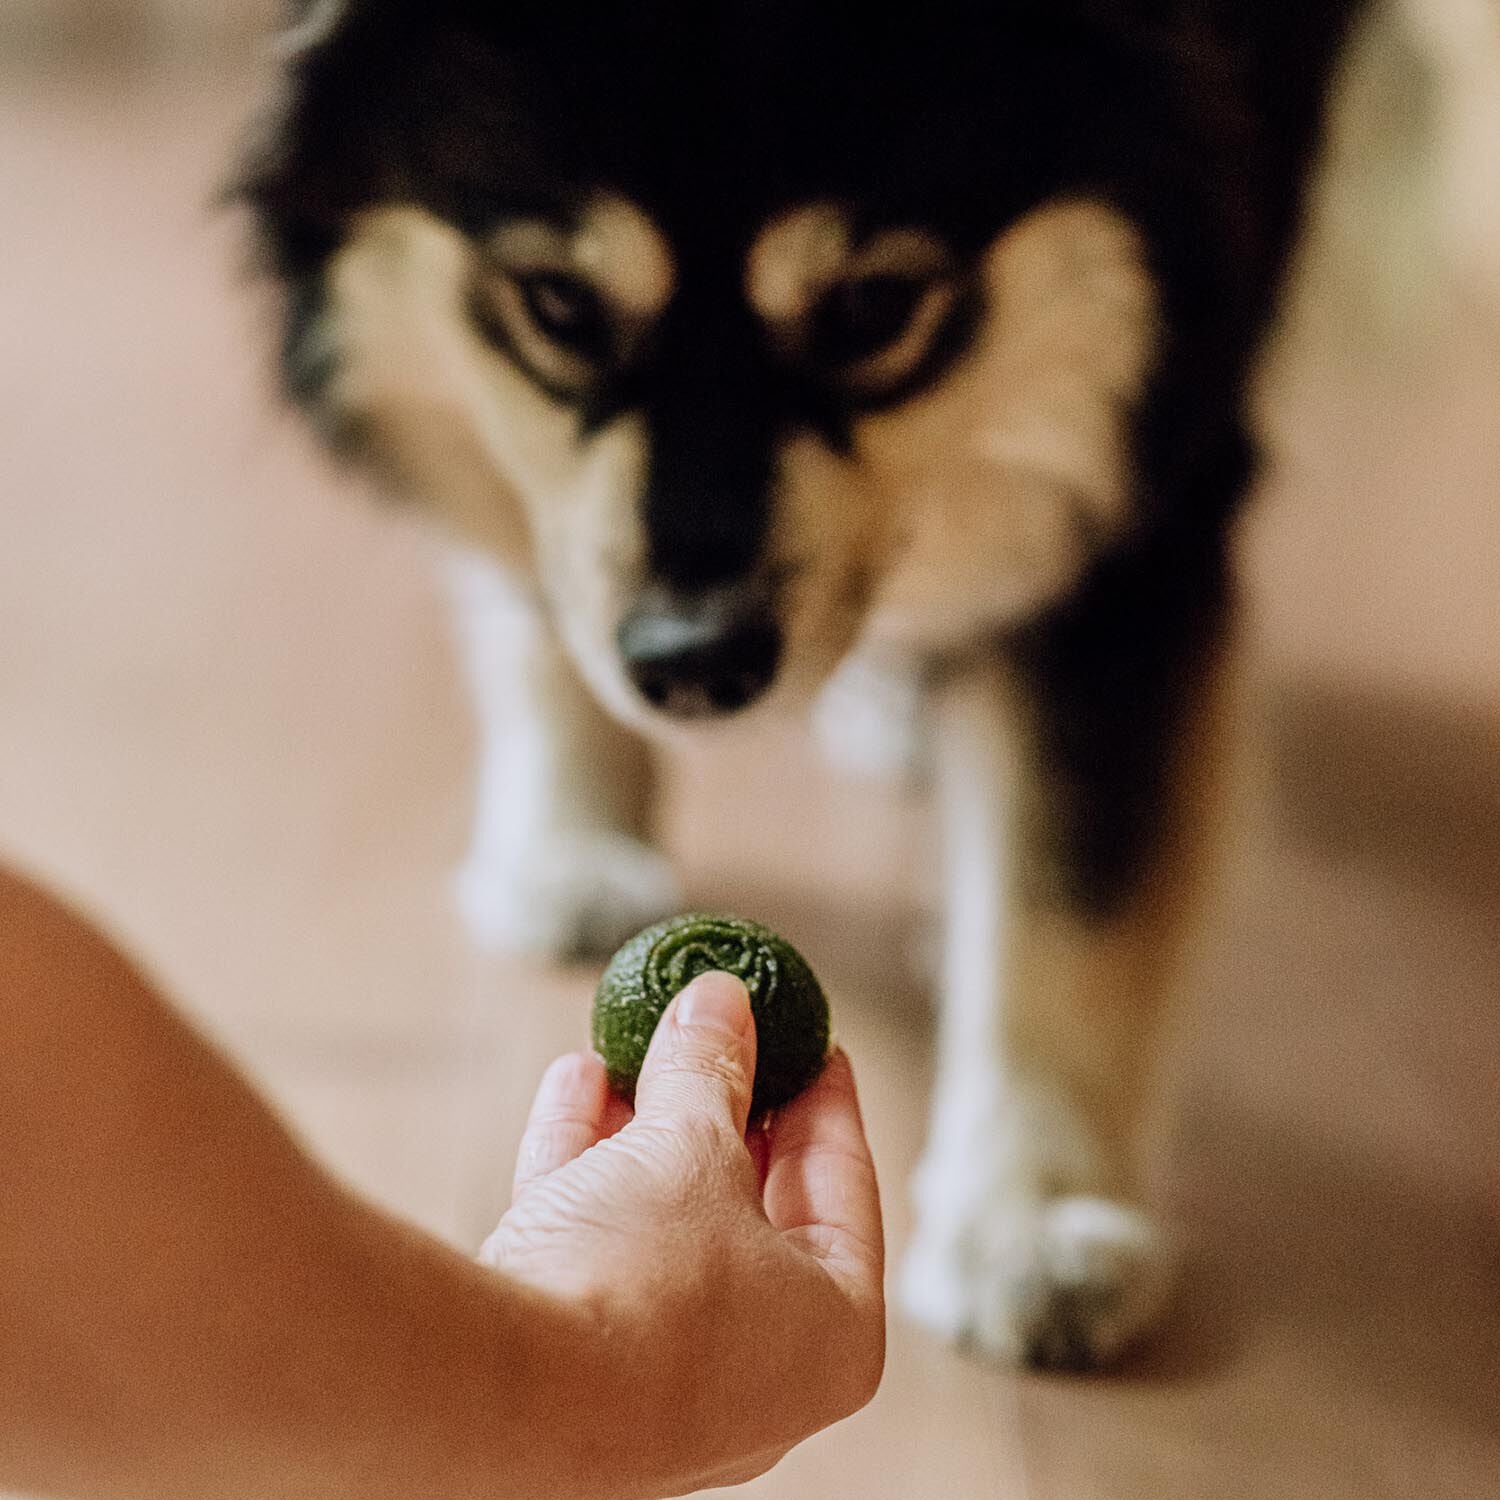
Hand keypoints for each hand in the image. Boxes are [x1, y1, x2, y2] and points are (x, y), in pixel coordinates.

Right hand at [481, 972, 885, 1499]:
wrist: (507, 1392)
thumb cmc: (645, 1282)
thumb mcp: (693, 1143)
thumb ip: (711, 1066)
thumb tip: (719, 999)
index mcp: (832, 1334)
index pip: (844, 1190)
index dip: (826, 1102)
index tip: (811, 1042)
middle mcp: (756, 1372)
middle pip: (751, 1205)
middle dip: (723, 1106)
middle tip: (721, 1035)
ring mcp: (661, 1380)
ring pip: (666, 1222)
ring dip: (648, 1123)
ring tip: (638, 1043)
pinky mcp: (577, 1370)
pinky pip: (598, 1246)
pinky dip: (589, 1161)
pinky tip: (577, 1081)